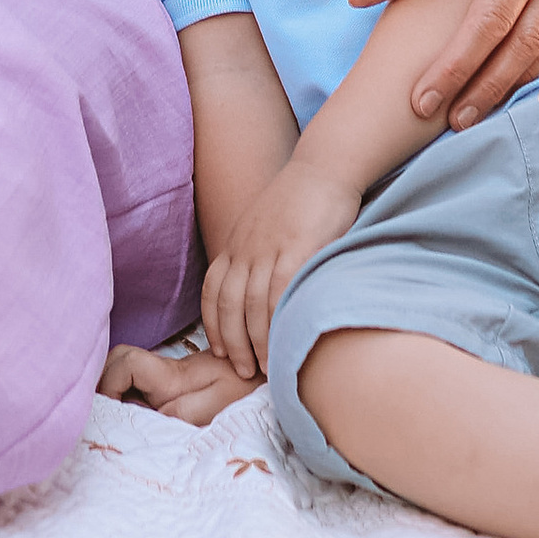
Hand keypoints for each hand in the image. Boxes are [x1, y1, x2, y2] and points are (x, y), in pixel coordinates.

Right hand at [98, 341, 253, 428]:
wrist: (265, 378)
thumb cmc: (244, 394)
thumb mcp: (214, 408)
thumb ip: (178, 412)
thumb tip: (144, 417)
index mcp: (169, 375)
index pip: (126, 363)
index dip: (110, 382)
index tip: (111, 412)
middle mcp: (161, 371)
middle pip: (116, 361)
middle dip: (102, 384)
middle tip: (104, 417)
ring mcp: (162, 378)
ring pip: (122, 370)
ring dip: (112, 391)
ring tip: (114, 421)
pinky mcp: (168, 388)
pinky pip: (135, 385)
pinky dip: (125, 398)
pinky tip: (132, 421)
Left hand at [201, 160, 360, 380]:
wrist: (325, 166)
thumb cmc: (302, 200)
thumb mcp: (266, 226)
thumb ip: (259, 255)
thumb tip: (261, 293)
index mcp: (237, 242)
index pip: (213, 290)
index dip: (213, 324)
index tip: (220, 350)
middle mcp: (245, 247)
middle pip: (228, 304)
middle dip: (232, 343)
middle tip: (242, 371)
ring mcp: (268, 248)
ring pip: (252, 305)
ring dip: (254, 342)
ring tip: (263, 368)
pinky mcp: (295, 248)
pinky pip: (278, 294)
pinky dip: (276, 323)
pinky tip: (282, 343)